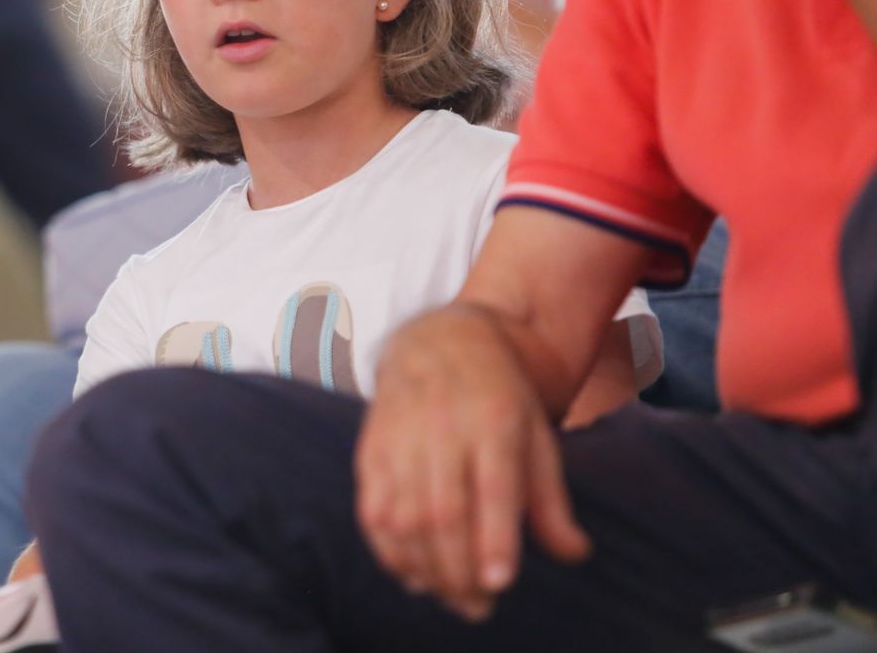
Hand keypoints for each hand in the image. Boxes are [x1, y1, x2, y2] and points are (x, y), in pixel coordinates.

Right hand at [356, 305, 589, 620]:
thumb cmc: (500, 397)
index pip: (493, 486)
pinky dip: (388, 549)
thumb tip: (575, 554)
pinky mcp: (372, 448)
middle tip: (477, 608)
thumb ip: (551, 499)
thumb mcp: (538, 435)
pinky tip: (410, 573)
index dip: (493, 537)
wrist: (439, 340)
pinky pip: (372, 508)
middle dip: (458, 570)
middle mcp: (443, 426)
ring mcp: (401, 436)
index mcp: (495, 420)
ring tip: (448, 596)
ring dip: (424, 567)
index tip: (498, 583)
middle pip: (444, 511)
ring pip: (404, 516)